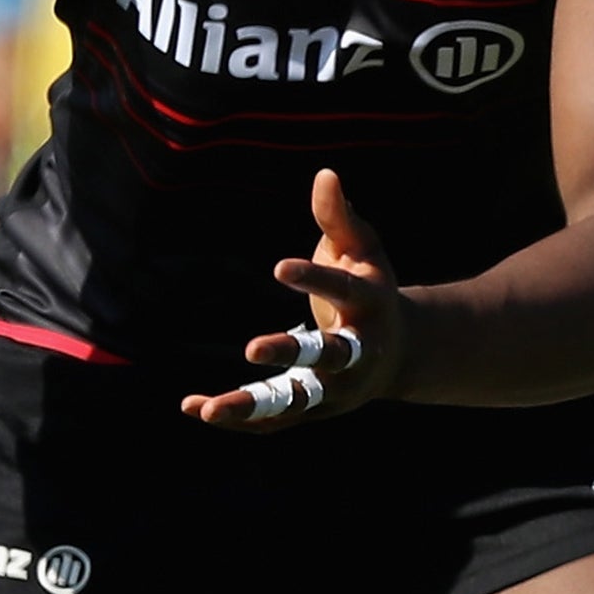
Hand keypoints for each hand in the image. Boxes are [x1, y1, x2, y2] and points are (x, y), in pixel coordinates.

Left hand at [179, 168, 406, 430]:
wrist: (401, 353)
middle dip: (291, 353)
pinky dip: (240, 419)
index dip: (313, 279)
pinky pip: (274, 420)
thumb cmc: (371, 286)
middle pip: (326, 357)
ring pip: (294, 403)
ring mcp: (336, 387)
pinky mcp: (314, 408)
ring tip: (208, 410)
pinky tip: (192, 407)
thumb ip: (339, 216)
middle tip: (252, 348)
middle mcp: (357, 353)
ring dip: (253, 406)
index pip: (342, 291)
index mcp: (370, 305)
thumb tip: (325, 173)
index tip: (278, 268)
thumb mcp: (362, 247)